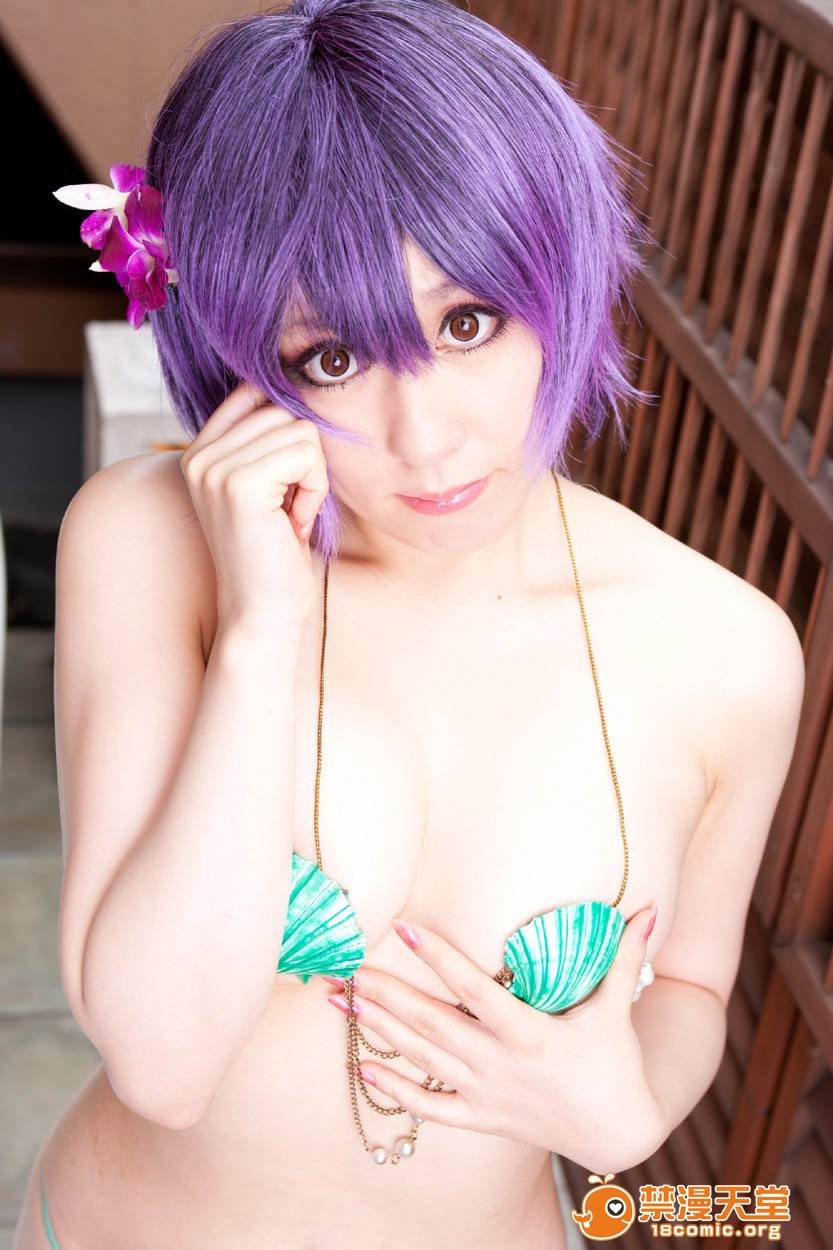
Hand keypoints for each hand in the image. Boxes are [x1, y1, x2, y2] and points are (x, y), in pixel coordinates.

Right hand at [179, 380, 329, 633]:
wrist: (263, 614)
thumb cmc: (276, 556)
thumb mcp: (269, 488)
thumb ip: (268, 440)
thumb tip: (297, 385)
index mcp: (199, 451)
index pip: (254, 393)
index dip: (288, 431)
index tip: (286, 483)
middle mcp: (198, 454)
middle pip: (282, 409)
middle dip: (303, 460)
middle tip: (288, 510)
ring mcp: (213, 467)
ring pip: (299, 428)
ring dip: (311, 476)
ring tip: (289, 517)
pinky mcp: (238, 483)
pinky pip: (306, 453)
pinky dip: (314, 489)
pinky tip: (295, 523)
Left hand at [321, 906, 664, 1172]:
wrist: (618, 1132)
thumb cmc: (615, 1062)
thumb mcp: (616, 1008)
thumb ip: (625, 955)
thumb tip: (650, 906)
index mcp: (529, 1034)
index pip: (474, 989)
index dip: (439, 957)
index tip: (404, 926)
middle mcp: (499, 1064)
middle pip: (433, 1025)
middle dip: (388, 996)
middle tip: (348, 969)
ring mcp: (486, 1094)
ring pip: (423, 1060)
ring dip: (381, 1031)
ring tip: (344, 1002)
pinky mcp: (481, 1117)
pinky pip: (431, 1108)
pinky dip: (396, 1091)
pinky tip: (365, 1069)